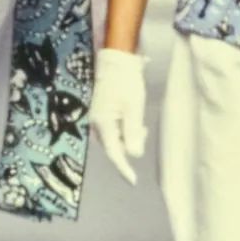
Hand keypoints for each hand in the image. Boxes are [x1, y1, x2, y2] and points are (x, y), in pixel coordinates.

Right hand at [89, 48, 146, 186]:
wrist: (115, 59)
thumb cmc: (126, 81)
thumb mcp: (134, 107)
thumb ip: (133, 132)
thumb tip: (134, 154)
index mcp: (103, 123)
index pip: (114, 153)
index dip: (124, 168)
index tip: (133, 181)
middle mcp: (95, 123)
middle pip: (112, 147)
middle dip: (127, 148)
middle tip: (144, 135)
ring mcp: (96, 117)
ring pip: (111, 138)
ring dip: (126, 138)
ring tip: (142, 126)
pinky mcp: (99, 111)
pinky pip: (110, 129)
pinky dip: (122, 130)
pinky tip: (133, 121)